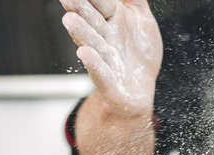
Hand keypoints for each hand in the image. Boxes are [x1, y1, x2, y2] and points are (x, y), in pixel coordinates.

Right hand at [60, 0, 162, 117]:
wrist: (141, 87)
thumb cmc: (139, 51)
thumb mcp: (144, 19)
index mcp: (113, 20)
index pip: (100, 2)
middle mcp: (106, 38)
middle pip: (91, 20)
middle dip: (79, 8)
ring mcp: (106, 60)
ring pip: (92, 43)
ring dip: (81, 32)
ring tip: (70, 20)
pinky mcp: (109, 83)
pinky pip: (101, 73)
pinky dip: (93, 64)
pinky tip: (84, 53)